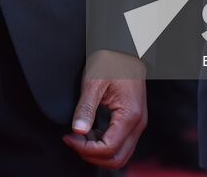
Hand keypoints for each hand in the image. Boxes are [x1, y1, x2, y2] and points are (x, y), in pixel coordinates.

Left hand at [63, 50, 146, 168]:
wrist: (125, 48)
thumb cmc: (113, 60)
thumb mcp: (94, 81)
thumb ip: (86, 107)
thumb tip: (77, 130)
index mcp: (130, 115)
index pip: (108, 149)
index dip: (85, 149)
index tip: (68, 137)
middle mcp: (138, 124)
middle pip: (117, 159)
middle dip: (91, 156)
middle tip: (73, 141)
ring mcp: (137, 124)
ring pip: (120, 155)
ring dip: (98, 152)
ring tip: (80, 136)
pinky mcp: (132, 121)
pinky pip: (120, 144)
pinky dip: (104, 145)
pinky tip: (89, 132)